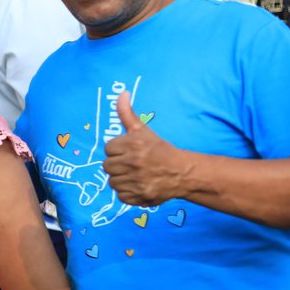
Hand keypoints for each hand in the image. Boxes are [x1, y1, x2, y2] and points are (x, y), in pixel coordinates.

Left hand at [104, 91, 185, 205]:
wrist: (182, 172)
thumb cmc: (160, 149)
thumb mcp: (143, 130)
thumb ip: (127, 113)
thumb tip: (121, 93)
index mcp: (132, 144)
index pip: (108, 148)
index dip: (117, 150)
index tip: (129, 151)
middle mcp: (133, 162)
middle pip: (107, 166)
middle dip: (118, 164)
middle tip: (132, 163)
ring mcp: (136, 181)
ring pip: (112, 182)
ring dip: (121, 179)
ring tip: (135, 174)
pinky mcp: (139, 196)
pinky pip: (121, 195)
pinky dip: (128, 192)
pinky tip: (138, 185)